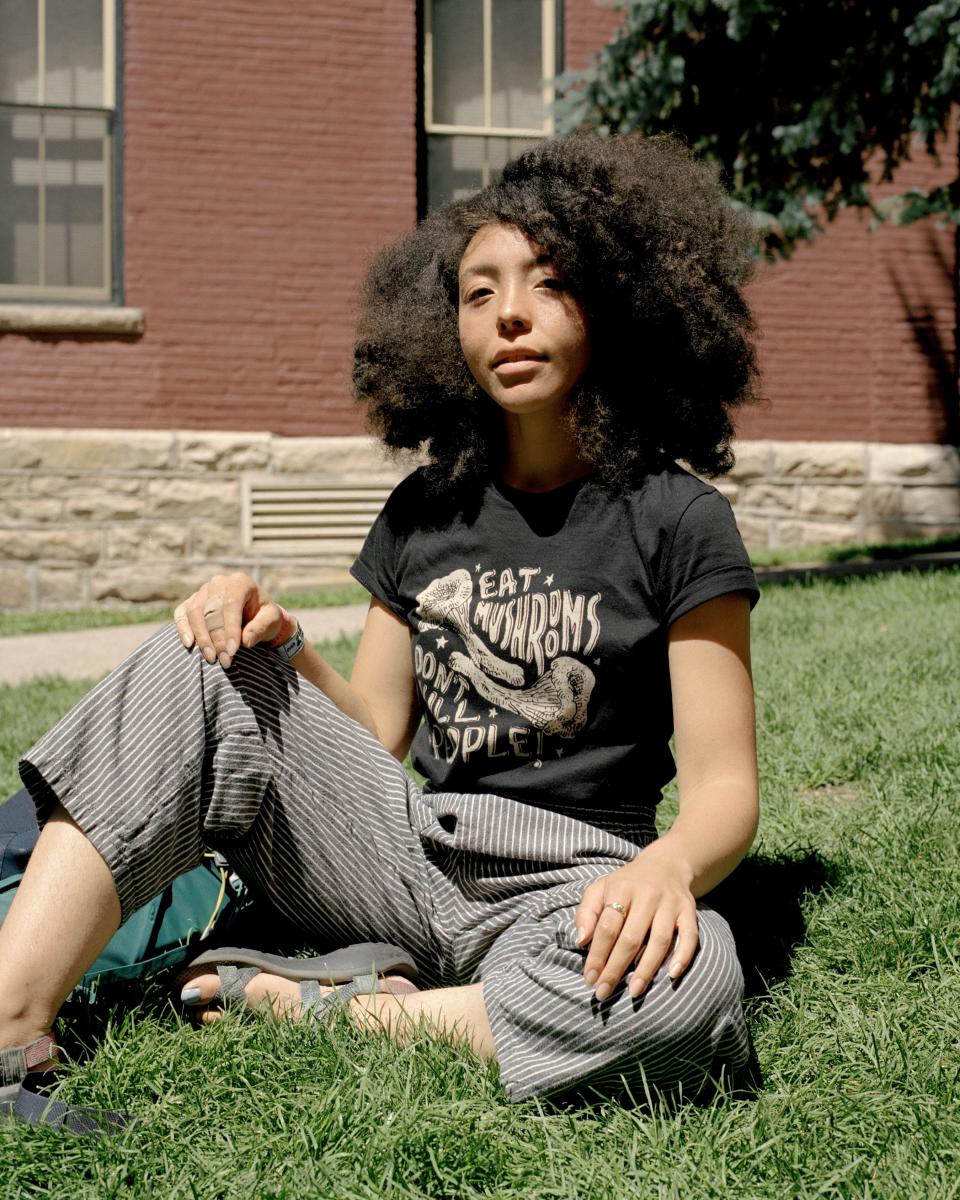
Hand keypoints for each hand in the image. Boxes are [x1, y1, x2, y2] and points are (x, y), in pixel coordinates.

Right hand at [173, 572, 289, 668]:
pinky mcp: (191, 603)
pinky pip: (182, 614)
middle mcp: (219, 583)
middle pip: (212, 610)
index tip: (232, 651)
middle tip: (225, 660)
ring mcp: (203, 591)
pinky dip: (183, 628)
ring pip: (195, 612)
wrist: (254, 616)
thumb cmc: (264, 617)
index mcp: (240, 582)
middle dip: (217, 638)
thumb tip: (245, 641)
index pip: (231, 604)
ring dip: (202, 638)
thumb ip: (261, 628)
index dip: (230, 629)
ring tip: (211, 658)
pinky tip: (189, 644)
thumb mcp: (272, 621)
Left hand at [575, 841, 698, 1000]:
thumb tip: (582, 941)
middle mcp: (647, 895)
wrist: (666, 865)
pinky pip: (689, 936)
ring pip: (660, 940)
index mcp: (622, 888)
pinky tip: (672, 975)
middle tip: (605, 992)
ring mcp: (670, 904)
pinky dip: (683, 956)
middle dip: (616, 968)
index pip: (607, 926)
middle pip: (631, 937)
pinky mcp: (689, 911)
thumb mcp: (601, 888)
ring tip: (634, 991)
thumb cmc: (626, 884)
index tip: (590, 978)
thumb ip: (587, 912)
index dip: (597, 954)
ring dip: (646, 969)